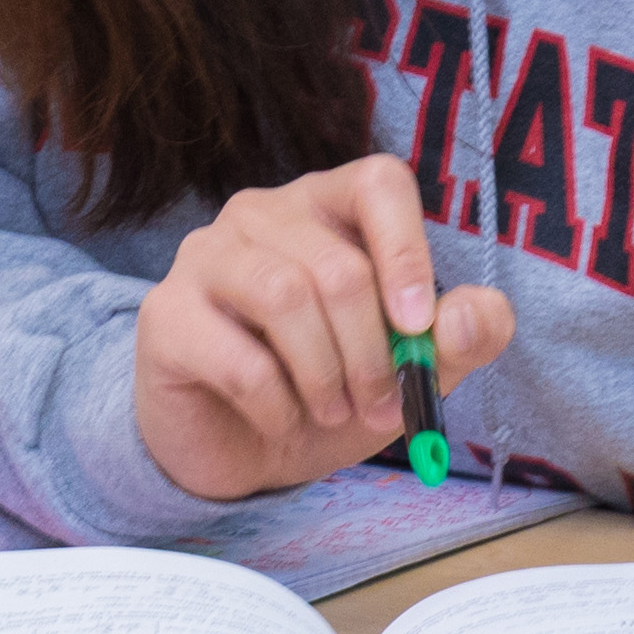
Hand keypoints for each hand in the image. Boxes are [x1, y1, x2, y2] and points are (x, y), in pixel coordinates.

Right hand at [132, 156, 517, 503]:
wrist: (239, 452)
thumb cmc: (326, 391)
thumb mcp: (410, 374)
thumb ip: (461, 338)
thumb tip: (467, 315)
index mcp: (327, 207)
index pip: (378, 182)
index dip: (407, 250)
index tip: (417, 327)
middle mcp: (261, 214)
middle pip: (338, 264)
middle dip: (372, 353)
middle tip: (379, 407)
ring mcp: (205, 256)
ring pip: (286, 297)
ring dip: (326, 375)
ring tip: (332, 411)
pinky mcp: (166, 315)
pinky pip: (238, 358)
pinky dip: (277, 405)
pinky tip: (282, 420)